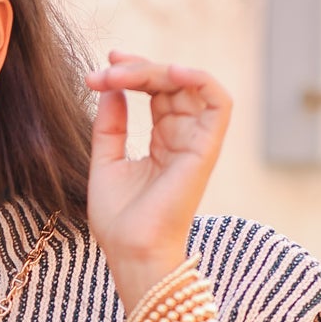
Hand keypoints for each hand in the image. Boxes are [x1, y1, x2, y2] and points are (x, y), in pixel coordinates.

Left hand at [85, 50, 232, 304]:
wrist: (131, 253)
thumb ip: (110, 125)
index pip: (156, 92)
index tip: (101, 70)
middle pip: (170, 84)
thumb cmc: (119, 222)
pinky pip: (219, 102)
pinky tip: (169, 72)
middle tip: (105, 71)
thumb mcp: (105, 162)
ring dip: (156, 70)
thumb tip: (110, 87)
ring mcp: (197, 143)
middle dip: (136, 69)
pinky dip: (199, 79)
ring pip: (190, 85)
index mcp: (163, 143)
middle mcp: (183, 139)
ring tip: (122, 72)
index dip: (133, 73)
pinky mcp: (206, 150)